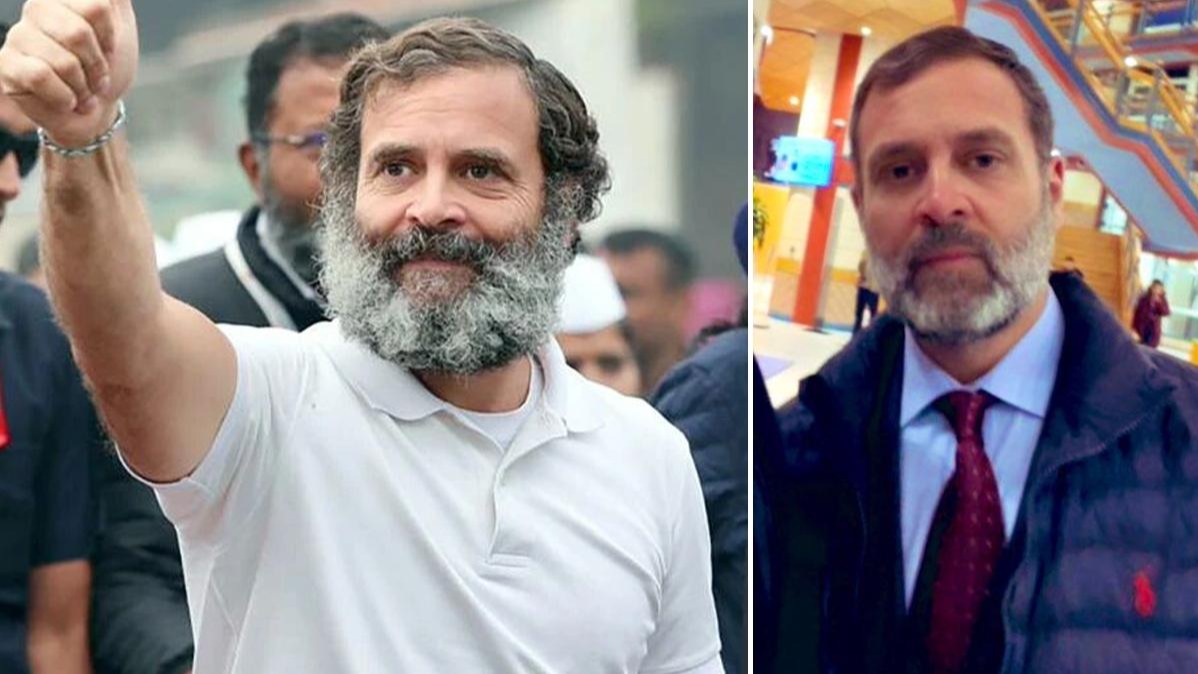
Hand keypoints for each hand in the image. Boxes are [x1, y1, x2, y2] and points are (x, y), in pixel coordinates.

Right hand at [0, 0, 137, 145]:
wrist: (97, 109)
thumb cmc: (108, 66)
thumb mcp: (122, 24)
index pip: (96, 7)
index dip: (110, 38)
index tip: (108, 50)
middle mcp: (37, 9)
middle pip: (78, 34)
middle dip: (96, 66)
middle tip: (98, 79)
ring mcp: (19, 36)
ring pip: (62, 60)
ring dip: (83, 87)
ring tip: (83, 93)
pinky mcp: (6, 64)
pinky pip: (39, 76)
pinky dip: (63, 96)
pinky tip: (66, 100)